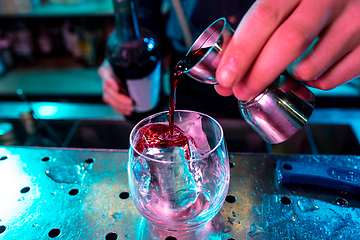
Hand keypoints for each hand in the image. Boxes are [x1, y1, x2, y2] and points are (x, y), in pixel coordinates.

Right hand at [98, 60, 134, 115]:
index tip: (117, 87)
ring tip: (131, 108)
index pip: (105, 75)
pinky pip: (112, 105)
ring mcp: (106, 89)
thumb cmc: (126, 66)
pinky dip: (120, 109)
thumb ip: (129, 69)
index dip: (110, 82)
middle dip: (119, 98)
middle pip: (107, 90)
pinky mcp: (109, 97)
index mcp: (106, 70)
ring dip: (120, 106)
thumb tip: (138, 76)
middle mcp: (104, 80)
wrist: (123, 70)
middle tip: (130, 102)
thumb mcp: (126, 65)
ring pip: (109, 99)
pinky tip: (127, 111)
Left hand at [215, 0, 359, 100]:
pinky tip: (307, 75)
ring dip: (288, 80)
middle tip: (242, 91)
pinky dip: (314, 83)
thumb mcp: (281, 3)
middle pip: (289, 43)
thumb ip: (252, 33)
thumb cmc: (307, 3)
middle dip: (259, 74)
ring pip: (312, 66)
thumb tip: (225, 74)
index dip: (242, 51)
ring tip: (280, 78)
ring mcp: (354, 20)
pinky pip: (335, 78)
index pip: (265, 17)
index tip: (225, 77)